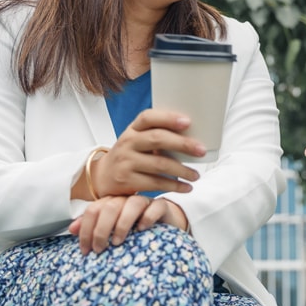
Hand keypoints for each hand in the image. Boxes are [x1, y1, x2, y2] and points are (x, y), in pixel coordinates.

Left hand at [69, 195, 188, 254]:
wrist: (165, 225)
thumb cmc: (134, 230)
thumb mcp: (111, 231)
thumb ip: (92, 228)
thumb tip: (71, 229)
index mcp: (112, 203)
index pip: (93, 210)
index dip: (86, 230)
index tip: (85, 251)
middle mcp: (127, 199)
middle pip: (110, 207)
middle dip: (101, 230)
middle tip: (100, 249)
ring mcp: (146, 202)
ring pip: (131, 204)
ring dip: (122, 224)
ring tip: (117, 242)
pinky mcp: (163, 206)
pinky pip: (155, 207)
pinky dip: (147, 218)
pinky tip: (141, 229)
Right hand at [84, 109, 203, 198]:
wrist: (103, 177)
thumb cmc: (130, 155)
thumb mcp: (137, 140)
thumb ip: (157, 135)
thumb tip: (195, 135)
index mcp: (132, 129)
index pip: (148, 117)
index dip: (168, 118)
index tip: (187, 122)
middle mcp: (127, 142)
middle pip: (157, 139)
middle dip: (183, 144)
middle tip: (201, 151)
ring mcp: (126, 162)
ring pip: (159, 164)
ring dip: (182, 170)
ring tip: (196, 175)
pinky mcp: (127, 180)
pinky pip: (155, 183)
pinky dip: (174, 186)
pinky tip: (186, 187)